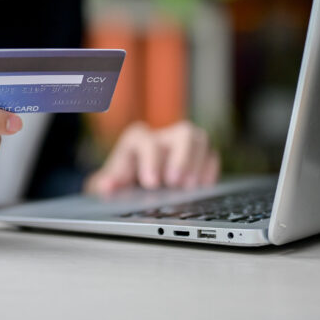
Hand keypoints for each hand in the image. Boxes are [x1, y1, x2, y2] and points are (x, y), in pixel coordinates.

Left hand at [84, 121, 219, 194]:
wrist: (130, 184)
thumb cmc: (120, 180)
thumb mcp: (109, 182)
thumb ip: (107, 183)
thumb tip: (107, 185)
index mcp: (138, 139)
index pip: (148, 142)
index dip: (151, 161)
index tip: (151, 182)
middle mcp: (163, 137)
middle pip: (184, 133)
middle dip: (183, 158)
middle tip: (175, 183)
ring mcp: (183, 145)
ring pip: (201, 140)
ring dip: (199, 163)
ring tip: (191, 187)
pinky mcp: (198, 156)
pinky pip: (212, 155)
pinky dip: (210, 169)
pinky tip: (204, 186)